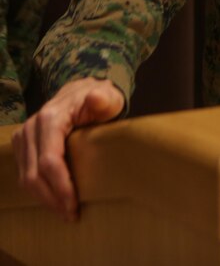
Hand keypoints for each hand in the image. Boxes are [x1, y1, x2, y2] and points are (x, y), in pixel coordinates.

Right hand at [12, 77, 123, 220]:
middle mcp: (31, 127)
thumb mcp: (109, 98)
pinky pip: (25, 173)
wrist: (81, 92)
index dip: (61, 186)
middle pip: (34, 174)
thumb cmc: (100, 99)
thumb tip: (96, 97)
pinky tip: (53, 199)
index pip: (50, 161)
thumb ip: (104, 100)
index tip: (74, 206)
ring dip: (43, 198)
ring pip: (26, 177)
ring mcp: (23, 136)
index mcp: (50, 118)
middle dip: (52, 198)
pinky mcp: (22, 144)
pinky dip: (38, 190)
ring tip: (64, 212)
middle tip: (71, 216)